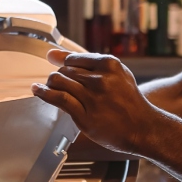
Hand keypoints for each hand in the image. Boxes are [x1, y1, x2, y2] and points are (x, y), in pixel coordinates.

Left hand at [31, 49, 161, 154]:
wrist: (143, 127)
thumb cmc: (130, 102)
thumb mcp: (118, 74)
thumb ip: (89, 63)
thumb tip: (54, 54)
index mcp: (109, 65)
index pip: (73, 58)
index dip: (62, 61)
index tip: (53, 61)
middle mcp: (100, 79)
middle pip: (65, 70)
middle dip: (58, 75)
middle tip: (58, 81)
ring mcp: (92, 98)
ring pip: (59, 82)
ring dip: (50, 83)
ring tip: (48, 86)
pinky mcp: (85, 115)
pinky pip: (58, 99)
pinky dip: (44, 93)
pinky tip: (38, 90)